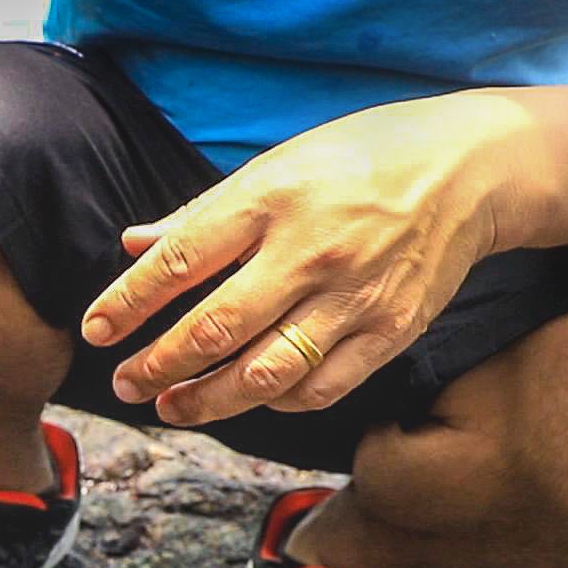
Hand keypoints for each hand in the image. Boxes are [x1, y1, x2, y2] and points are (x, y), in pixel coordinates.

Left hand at [83, 92, 533, 425]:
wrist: (472, 167)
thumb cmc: (359, 160)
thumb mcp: (276, 165)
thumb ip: (202, 214)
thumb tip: (132, 245)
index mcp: (272, 200)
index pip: (180, 263)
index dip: (128, 305)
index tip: (95, 332)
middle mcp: (310, 252)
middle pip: (215, 329)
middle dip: (157, 366)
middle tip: (124, 384)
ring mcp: (354, 298)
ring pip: (265, 373)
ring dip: (207, 400)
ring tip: (170, 407)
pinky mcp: (390, 331)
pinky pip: (320, 387)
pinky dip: (276, 400)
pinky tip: (248, 398)